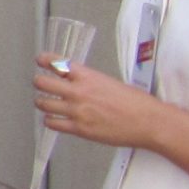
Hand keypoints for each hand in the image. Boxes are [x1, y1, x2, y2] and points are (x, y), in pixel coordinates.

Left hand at [33, 57, 164, 153]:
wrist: (149, 122)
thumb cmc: (136, 103)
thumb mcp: (111, 82)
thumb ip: (91, 82)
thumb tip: (78, 83)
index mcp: (89, 76)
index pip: (58, 63)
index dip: (45, 60)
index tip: (40, 60)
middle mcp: (79, 92)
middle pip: (43, 83)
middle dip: (39, 82)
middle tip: (40, 83)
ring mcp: (77, 111)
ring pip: (43, 104)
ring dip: (42, 102)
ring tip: (45, 103)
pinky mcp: (79, 129)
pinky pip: (52, 124)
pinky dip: (50, 121)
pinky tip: (54, 119)